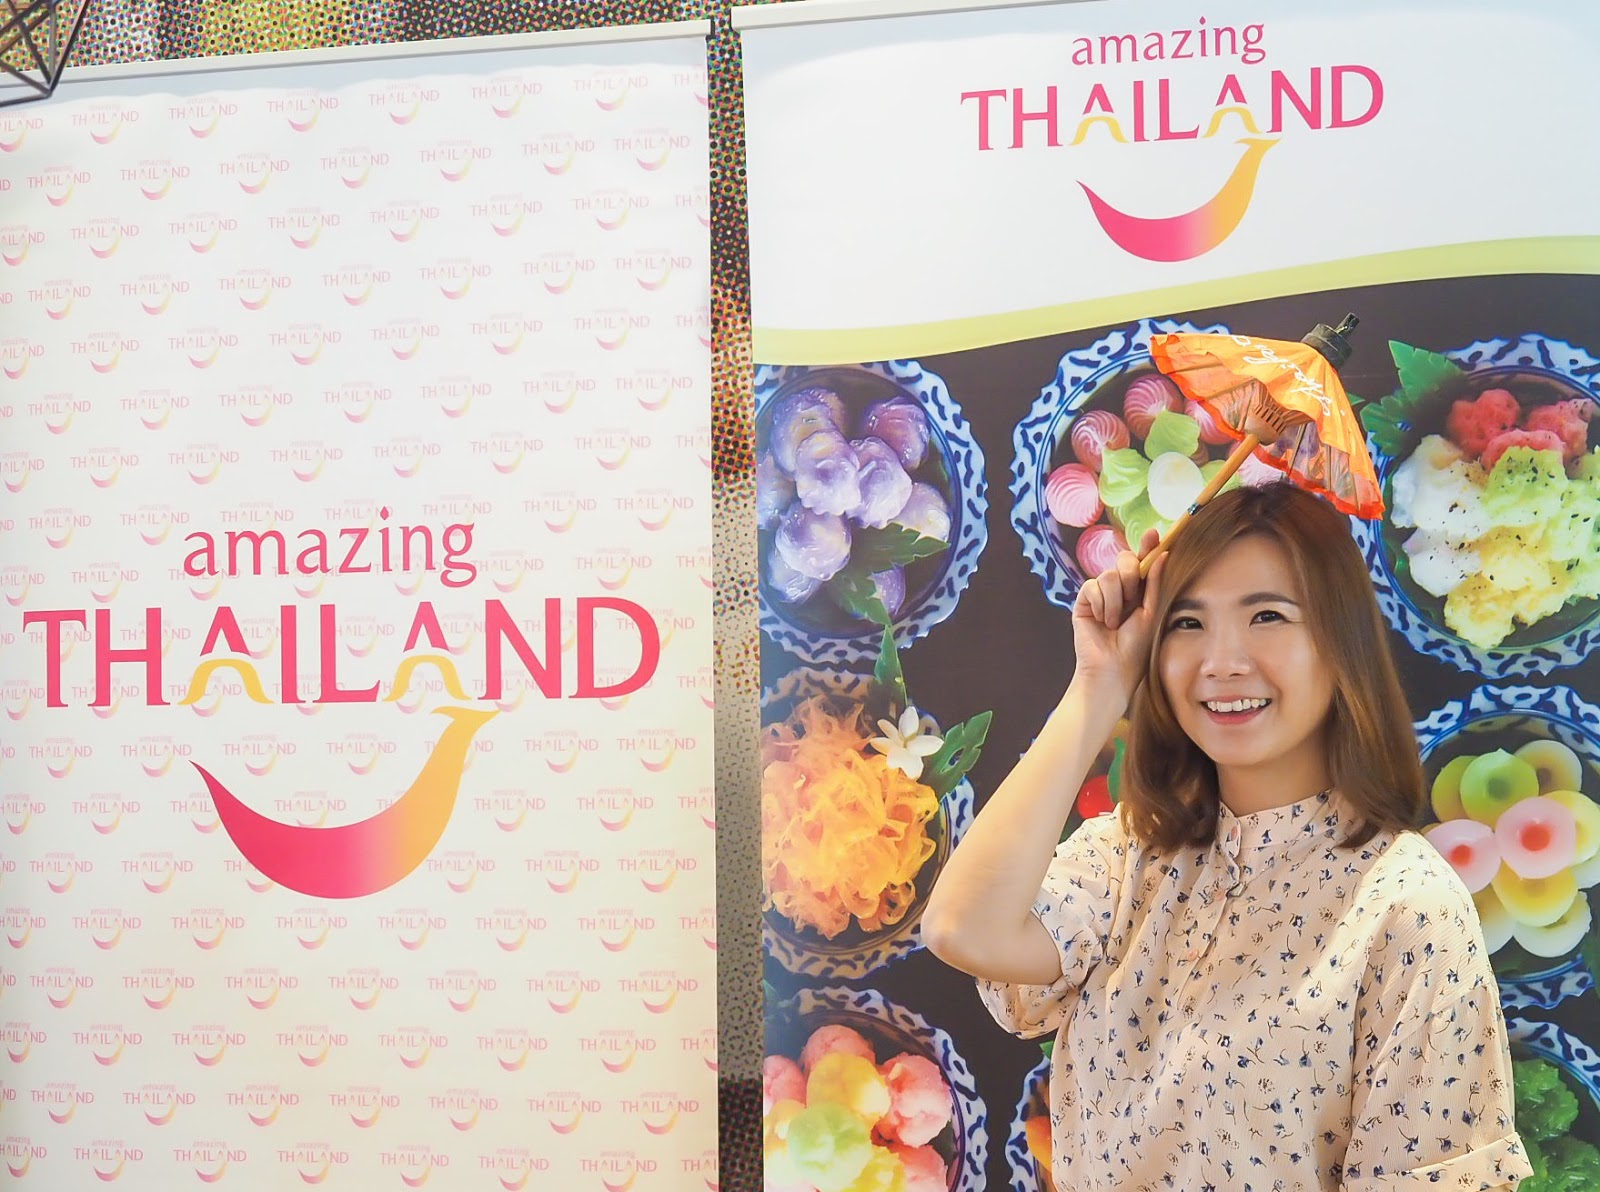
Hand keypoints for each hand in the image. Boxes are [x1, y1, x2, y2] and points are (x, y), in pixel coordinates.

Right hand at [1070, 528, 1165, 708]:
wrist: (1114, 668)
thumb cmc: (1136, 647)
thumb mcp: (1151, 612)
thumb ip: (1154, 583)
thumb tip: (1163, 554)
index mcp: (1138, 591)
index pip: (1142, 561)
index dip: (1148, 546)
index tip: (1156, 533)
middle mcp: (1119, 589)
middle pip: (1124, 560)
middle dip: (1131, 575)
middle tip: (1132, 600)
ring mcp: (1100, 593)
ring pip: (1109, 574)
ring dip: (1116, 600)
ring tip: (1115, 622)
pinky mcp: (1083, 600)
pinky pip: (1092, 586)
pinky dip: (1101, 605)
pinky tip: (1102, 621)